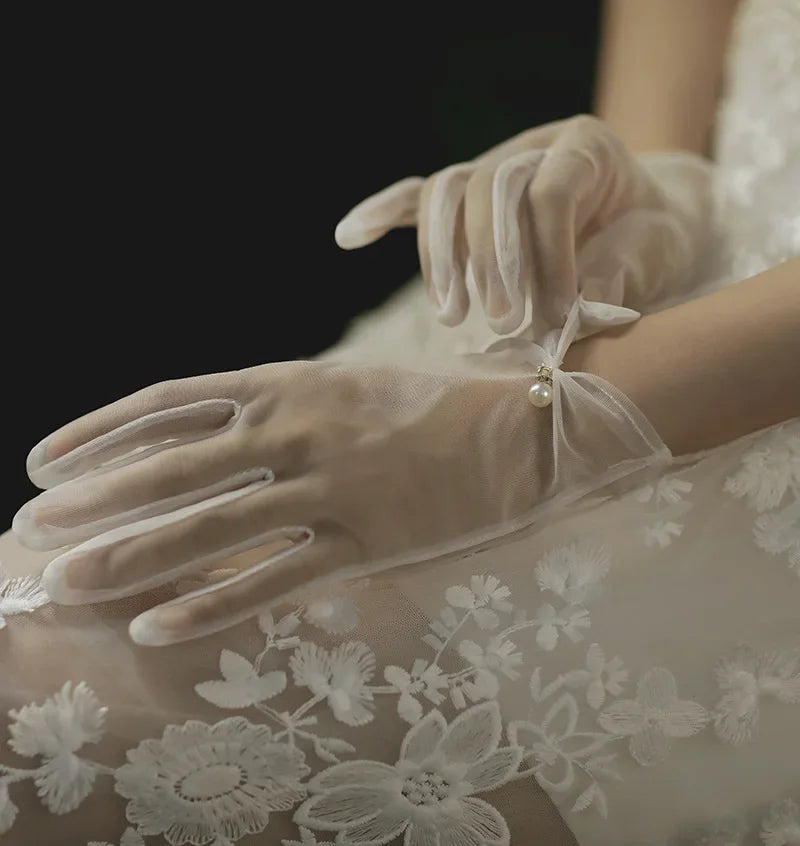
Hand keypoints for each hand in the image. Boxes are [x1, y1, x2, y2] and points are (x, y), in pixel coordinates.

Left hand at [14, 355, 662, 644]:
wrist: (523, 429)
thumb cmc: (433, 403)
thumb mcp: (347, 382)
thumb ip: (281, 401)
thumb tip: (214, 429)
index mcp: (290, 382)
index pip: (171, 404)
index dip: (101, 431)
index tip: (46, 460)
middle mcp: (298, 431)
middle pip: (173, 469)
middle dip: (93, 502)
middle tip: (33, 531)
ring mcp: (330, 490)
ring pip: (210, 529)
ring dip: (132, 558)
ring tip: (70, 584)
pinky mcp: (367, 544)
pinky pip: (274, 580)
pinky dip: (212, 605)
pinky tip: (157, 627)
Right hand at [334, 115, 711, 335]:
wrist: (641, 219)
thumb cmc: (649, 237)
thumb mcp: (657, 252)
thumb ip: (621, 272)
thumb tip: (577, 309)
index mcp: (585, 147)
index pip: (548, 191)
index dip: (550, 255)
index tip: (559, 315)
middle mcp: (529, 148)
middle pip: (486, 186)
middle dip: (490, 259)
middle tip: (502, 321)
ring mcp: (491, 168)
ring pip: (446, 195)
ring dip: (442, 257)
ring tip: (451, 315)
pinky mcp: (467, 199)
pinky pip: (419, 200)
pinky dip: (383, 214)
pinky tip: (349, 236)